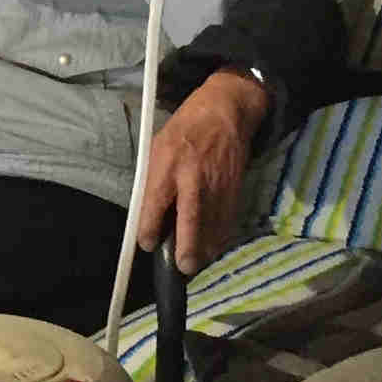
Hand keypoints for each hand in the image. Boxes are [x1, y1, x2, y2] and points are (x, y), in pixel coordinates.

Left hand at [136, 69, 270, 274]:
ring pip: (213, 226)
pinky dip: (221, 235)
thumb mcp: (157, 148)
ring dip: (206, 248)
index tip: (147, 244)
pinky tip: (213, 246)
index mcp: (167, 165)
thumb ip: (155, 180)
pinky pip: (227, 219)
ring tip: (196, 264)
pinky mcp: (235, 189)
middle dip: (187, 248)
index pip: (155, 204)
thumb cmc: (184, 129)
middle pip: (190, 221)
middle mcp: (193, 178)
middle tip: (183, 268)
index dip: (149, 229)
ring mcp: (217, 186)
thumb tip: (151, 212)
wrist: (224, 113)